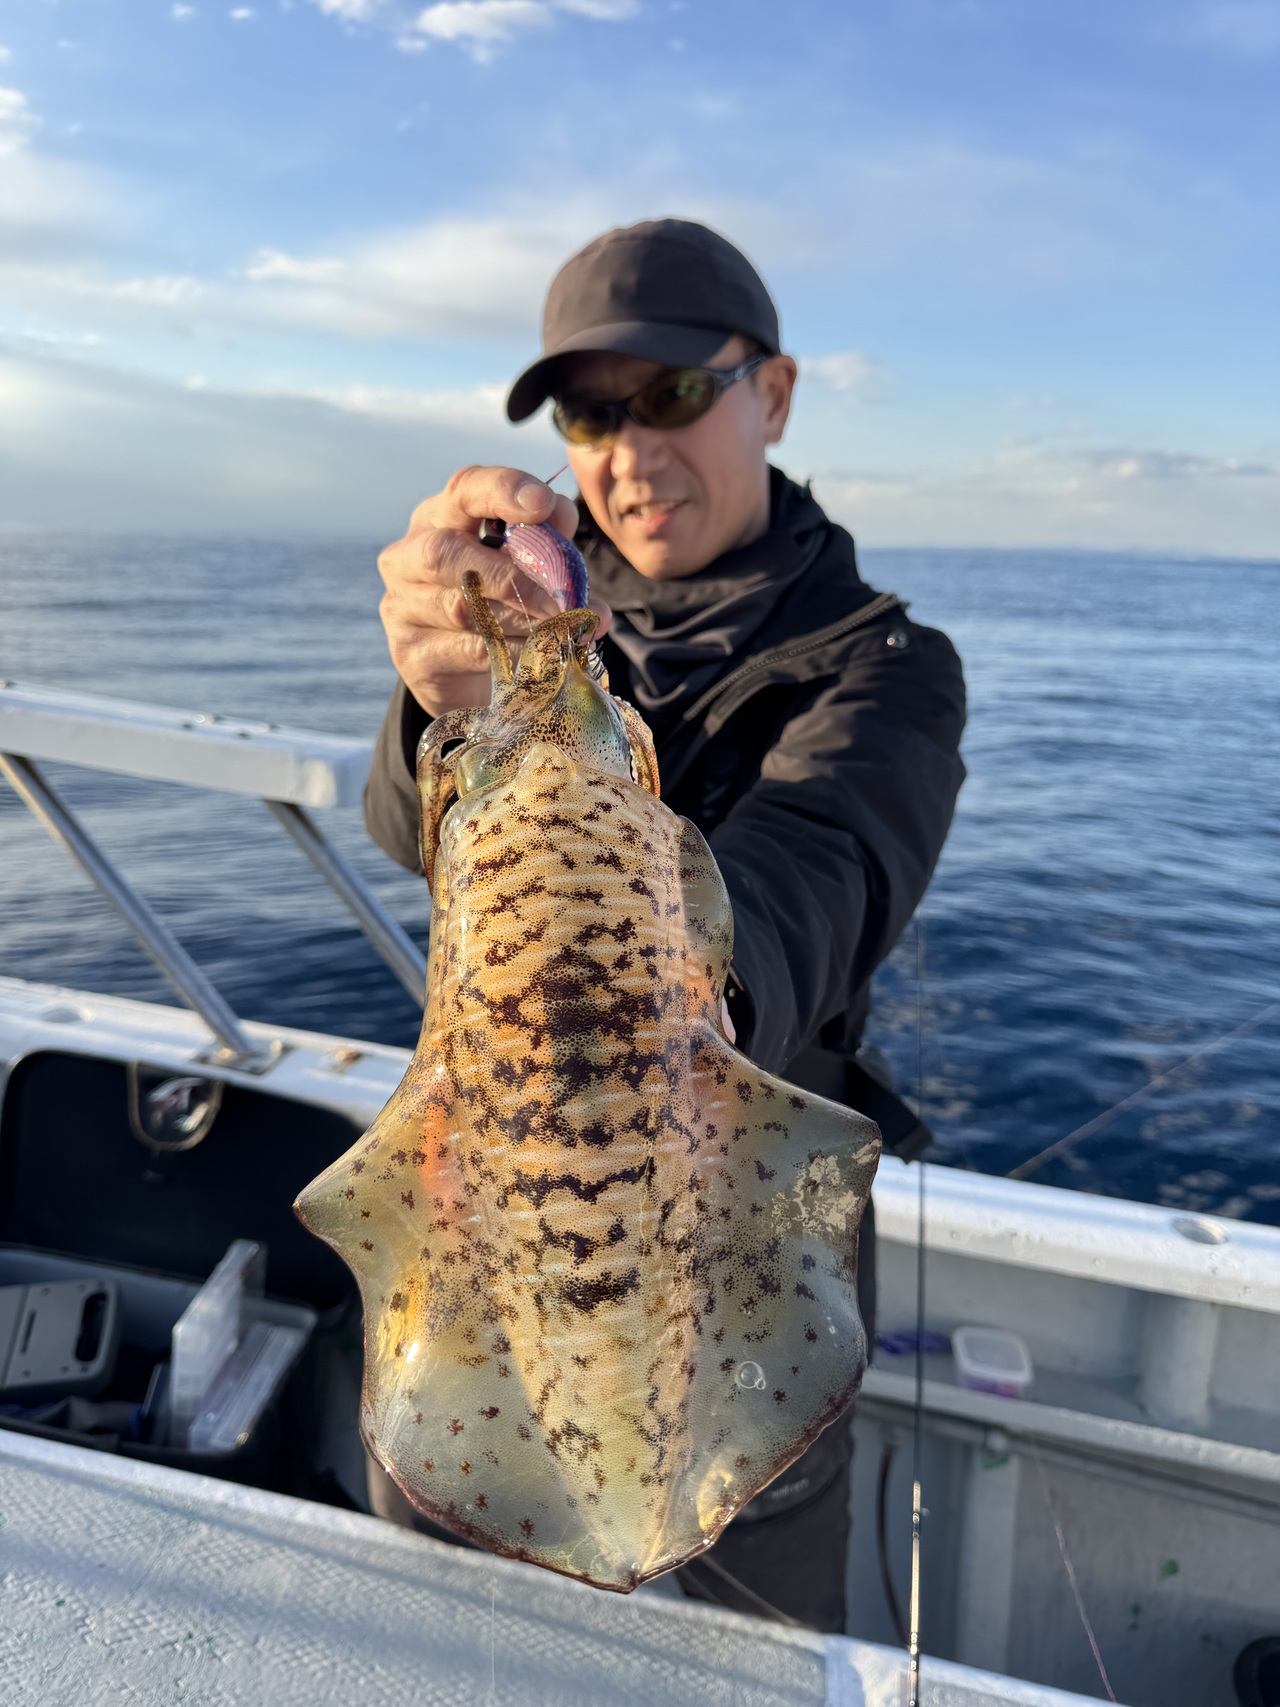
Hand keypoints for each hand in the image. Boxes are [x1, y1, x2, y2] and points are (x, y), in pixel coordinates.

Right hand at [377, 466, 611, 717]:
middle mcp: (408, 556)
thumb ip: (544, 537)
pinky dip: (516, 653)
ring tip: (566, 633)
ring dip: (524, 622)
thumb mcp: (528, 564)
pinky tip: (546, 658)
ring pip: (462, 609)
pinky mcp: (412, 655)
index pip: (464, 489)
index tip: (543, 502)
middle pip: (445, 552)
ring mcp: (403, 606)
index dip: (502, 490)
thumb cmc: (503, 605)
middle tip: (562, 601)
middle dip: (511, 576)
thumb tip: (561, 514)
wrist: (474, 678)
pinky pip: (470, 651)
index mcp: (439, 518)